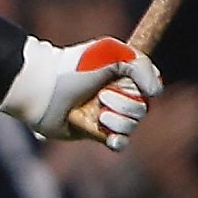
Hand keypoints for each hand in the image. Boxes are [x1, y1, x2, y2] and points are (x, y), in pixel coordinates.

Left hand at [1, 36, 162, 150]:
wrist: (42, 90)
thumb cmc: (72, 68)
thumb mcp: (109, 53)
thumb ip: (141, 65)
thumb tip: (156, 92)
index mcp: (119, 74)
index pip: (149, 84)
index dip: (145, 85)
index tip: (132, 79)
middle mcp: (114, 94)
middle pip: (142, 108)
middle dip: (126, 104)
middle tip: (102, 96)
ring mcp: (105, 114)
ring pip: (131, 126)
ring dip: (118, 121)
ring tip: (98, 114)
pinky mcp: (94, 132)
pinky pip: (119, 143)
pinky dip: (118, 141)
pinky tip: (110, 138)